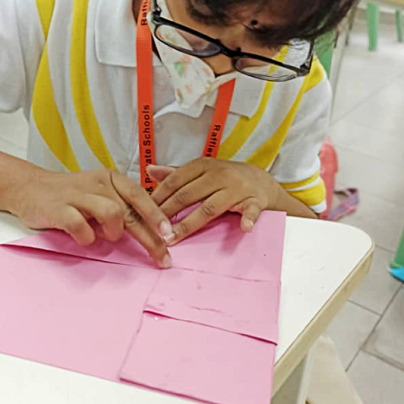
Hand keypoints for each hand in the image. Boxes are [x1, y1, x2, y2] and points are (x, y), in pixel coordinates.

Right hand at [7, 169, 172, 267]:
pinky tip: (83, 238)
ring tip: (106, 237)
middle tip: (162, 258)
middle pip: (131, 211)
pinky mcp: (59, 208)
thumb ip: (122, 207)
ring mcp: (78, 195)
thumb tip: (153, 230)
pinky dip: (87, 237)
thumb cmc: (72, 195)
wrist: (30, 187)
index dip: (157, 216)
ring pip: (112, 213)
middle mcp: (98, 184)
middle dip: (150, 237)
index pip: (141, 196)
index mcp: (111, 179)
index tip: (171, 235)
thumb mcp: (100, 194)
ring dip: (114, 232)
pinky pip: (81, 226)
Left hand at [149, 158, 278, 243]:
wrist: (260, 180)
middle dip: (167, 214)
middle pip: (187, 195)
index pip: (175, 181)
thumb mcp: (201, 171)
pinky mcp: (255, 200)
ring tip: (172, 238)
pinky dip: (248, 219)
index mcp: (203, 166)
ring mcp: (237, 188)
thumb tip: (149, 169)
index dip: (158, 198)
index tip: (142, 213)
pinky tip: (244, 228)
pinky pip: (251, 210)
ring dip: (189, 224)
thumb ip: (176, 173)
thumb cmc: (225, 178)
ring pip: (210, 207)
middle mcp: (219, 174)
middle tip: (151, 231)